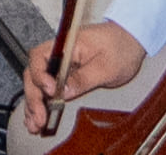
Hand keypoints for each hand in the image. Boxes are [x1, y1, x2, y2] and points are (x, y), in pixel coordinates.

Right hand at [17, 24, 146, 135]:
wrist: (131, 40)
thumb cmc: (120, 46)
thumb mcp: (106, 66)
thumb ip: (83, 79)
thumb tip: (64, 92)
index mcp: (65, 44)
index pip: (40, 56)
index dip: (40, 76)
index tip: (51, 92)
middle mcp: (59, 53)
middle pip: (34, 73)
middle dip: (34, 97)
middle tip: (40, 118)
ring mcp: (60, 64)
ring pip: (37, 83)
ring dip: (34, 104)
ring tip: (35, 125)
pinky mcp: (64, 74)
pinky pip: (47, 88)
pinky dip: (42, 103)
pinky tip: (39, 117)